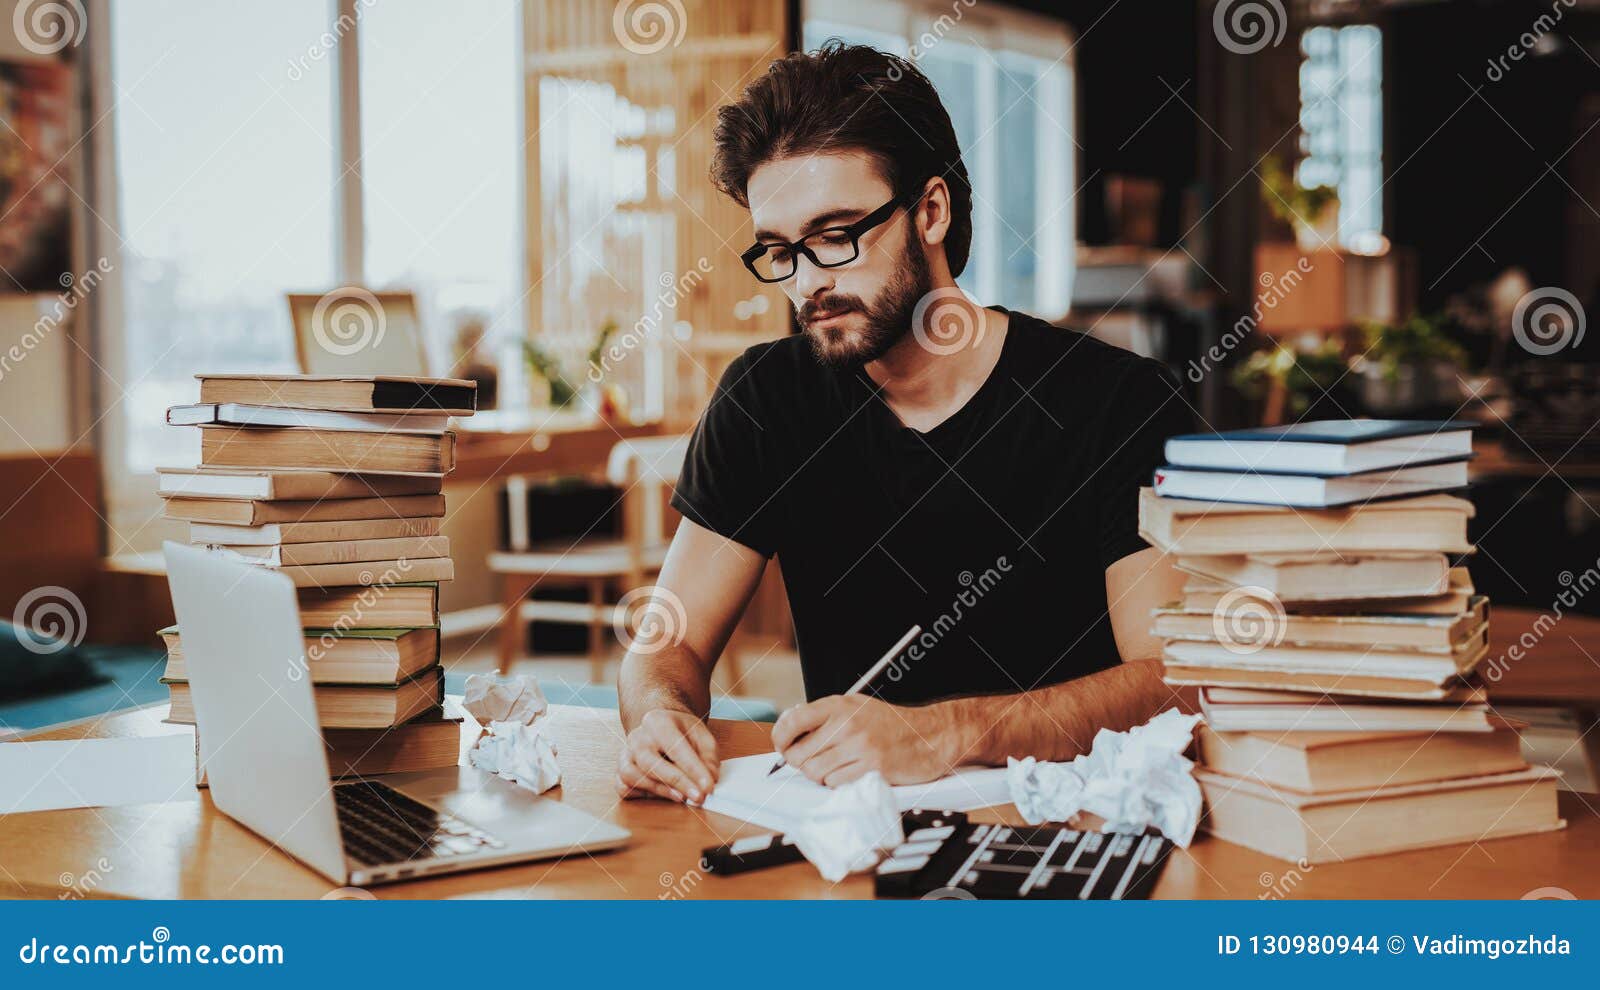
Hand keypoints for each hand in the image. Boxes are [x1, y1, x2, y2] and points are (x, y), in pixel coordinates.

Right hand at [617, 708, 718, 802]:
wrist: (661, 727)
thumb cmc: (681, 733)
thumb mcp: (701, 735)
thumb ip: (709, 757)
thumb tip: (710, 779)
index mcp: (657, 721)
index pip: (675, 747)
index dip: (693, 770)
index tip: (708, 787)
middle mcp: (637, 737)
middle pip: (649, 763)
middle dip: (676, 782)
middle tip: (697, 797)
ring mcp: (626, 754)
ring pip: (632, 776)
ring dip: (659, 790)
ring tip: (681, 797)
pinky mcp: (620, 770)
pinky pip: (623, 787)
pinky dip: (641, 795)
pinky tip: (661, 795)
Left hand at [771, 695, 955, 786]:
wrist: (932, 735)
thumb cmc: (892, 724)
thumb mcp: (857, 707)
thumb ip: (826, 716)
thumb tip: (790, 729)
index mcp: (840, 704)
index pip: (793, 719)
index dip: (780, 737)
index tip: (782, 746)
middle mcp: (847, 723)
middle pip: (799, 754)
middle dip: (801, 763)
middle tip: (813, 762)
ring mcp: (860, 746)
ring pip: (814, 772)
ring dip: (820, 776)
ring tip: (835, 769)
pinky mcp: (872, 769)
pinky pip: (835, 784)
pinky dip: (837, 784)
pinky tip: (850, 774)